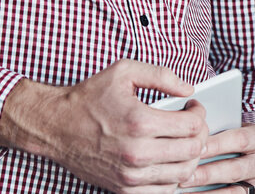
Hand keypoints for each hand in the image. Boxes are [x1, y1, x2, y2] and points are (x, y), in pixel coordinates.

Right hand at [0, 59, 211, 193]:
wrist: (55, 127)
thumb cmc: (89, 98)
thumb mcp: (124, 72)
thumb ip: (161, 75)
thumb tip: (189, 88)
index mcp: (140, 122)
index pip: (193, 126)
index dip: (199, 114)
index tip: (192, 108)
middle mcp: (136, 152)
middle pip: (193, 150)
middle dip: (199, 134)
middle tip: (191, 124)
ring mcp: (130, 174)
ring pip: (183, 173)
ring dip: (189, 156)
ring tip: (181, 141)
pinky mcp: (124, 189)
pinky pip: (165, 190)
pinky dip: (173, 176)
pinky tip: (167, 160)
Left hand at [183, 120, 254, 191]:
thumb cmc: (240, 141)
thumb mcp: (236, 130)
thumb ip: (218, 132)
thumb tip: (190, 138)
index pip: (240, 140)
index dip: (215, 145)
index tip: (194, 150)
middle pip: (235, 169)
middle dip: (206, 174)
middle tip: (184, 177)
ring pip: (235, 191)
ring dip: (206, 193)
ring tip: (185, 190)